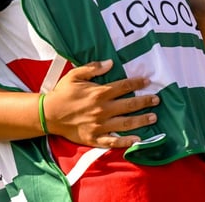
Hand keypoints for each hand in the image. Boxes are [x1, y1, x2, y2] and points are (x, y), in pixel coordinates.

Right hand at [44, 60, 159, 148]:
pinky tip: (138, 140)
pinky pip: (114, 141)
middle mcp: (103, 109)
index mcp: (98, 93)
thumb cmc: (61, 94)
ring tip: (153, 117)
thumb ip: (92, 68)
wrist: (48, 114)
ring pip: (126, 123)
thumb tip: (110, 63)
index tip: (146, 81)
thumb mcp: (74, 75)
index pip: (123, 87)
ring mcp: (100, 125)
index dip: (136, 83)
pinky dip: (127, 141)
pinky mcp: (95, 137)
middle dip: (145, 101)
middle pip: (129, 105)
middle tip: (156, 100)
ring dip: (142, 120)